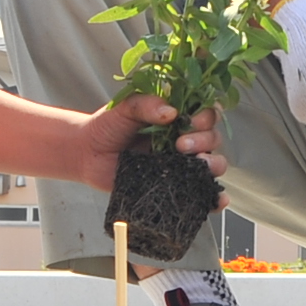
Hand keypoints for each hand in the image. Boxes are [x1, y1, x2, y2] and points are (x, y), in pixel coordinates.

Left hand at [76, 96, 227, 193]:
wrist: (87, 154)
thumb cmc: (107, 126)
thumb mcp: (125, 107)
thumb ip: (146, 104)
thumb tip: (171, 112)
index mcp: (177, 117)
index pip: (205, 113)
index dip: (206, 116)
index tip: (191, 121)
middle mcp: (184, 140)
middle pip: (213, 138)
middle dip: (204, 141)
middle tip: (179, 145)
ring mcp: (180, 165)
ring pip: (213, 164)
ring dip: (214, 164)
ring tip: (198, 165)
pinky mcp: (174, 187)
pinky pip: (200, 195)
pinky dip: (214, 199)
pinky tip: (218, 201)